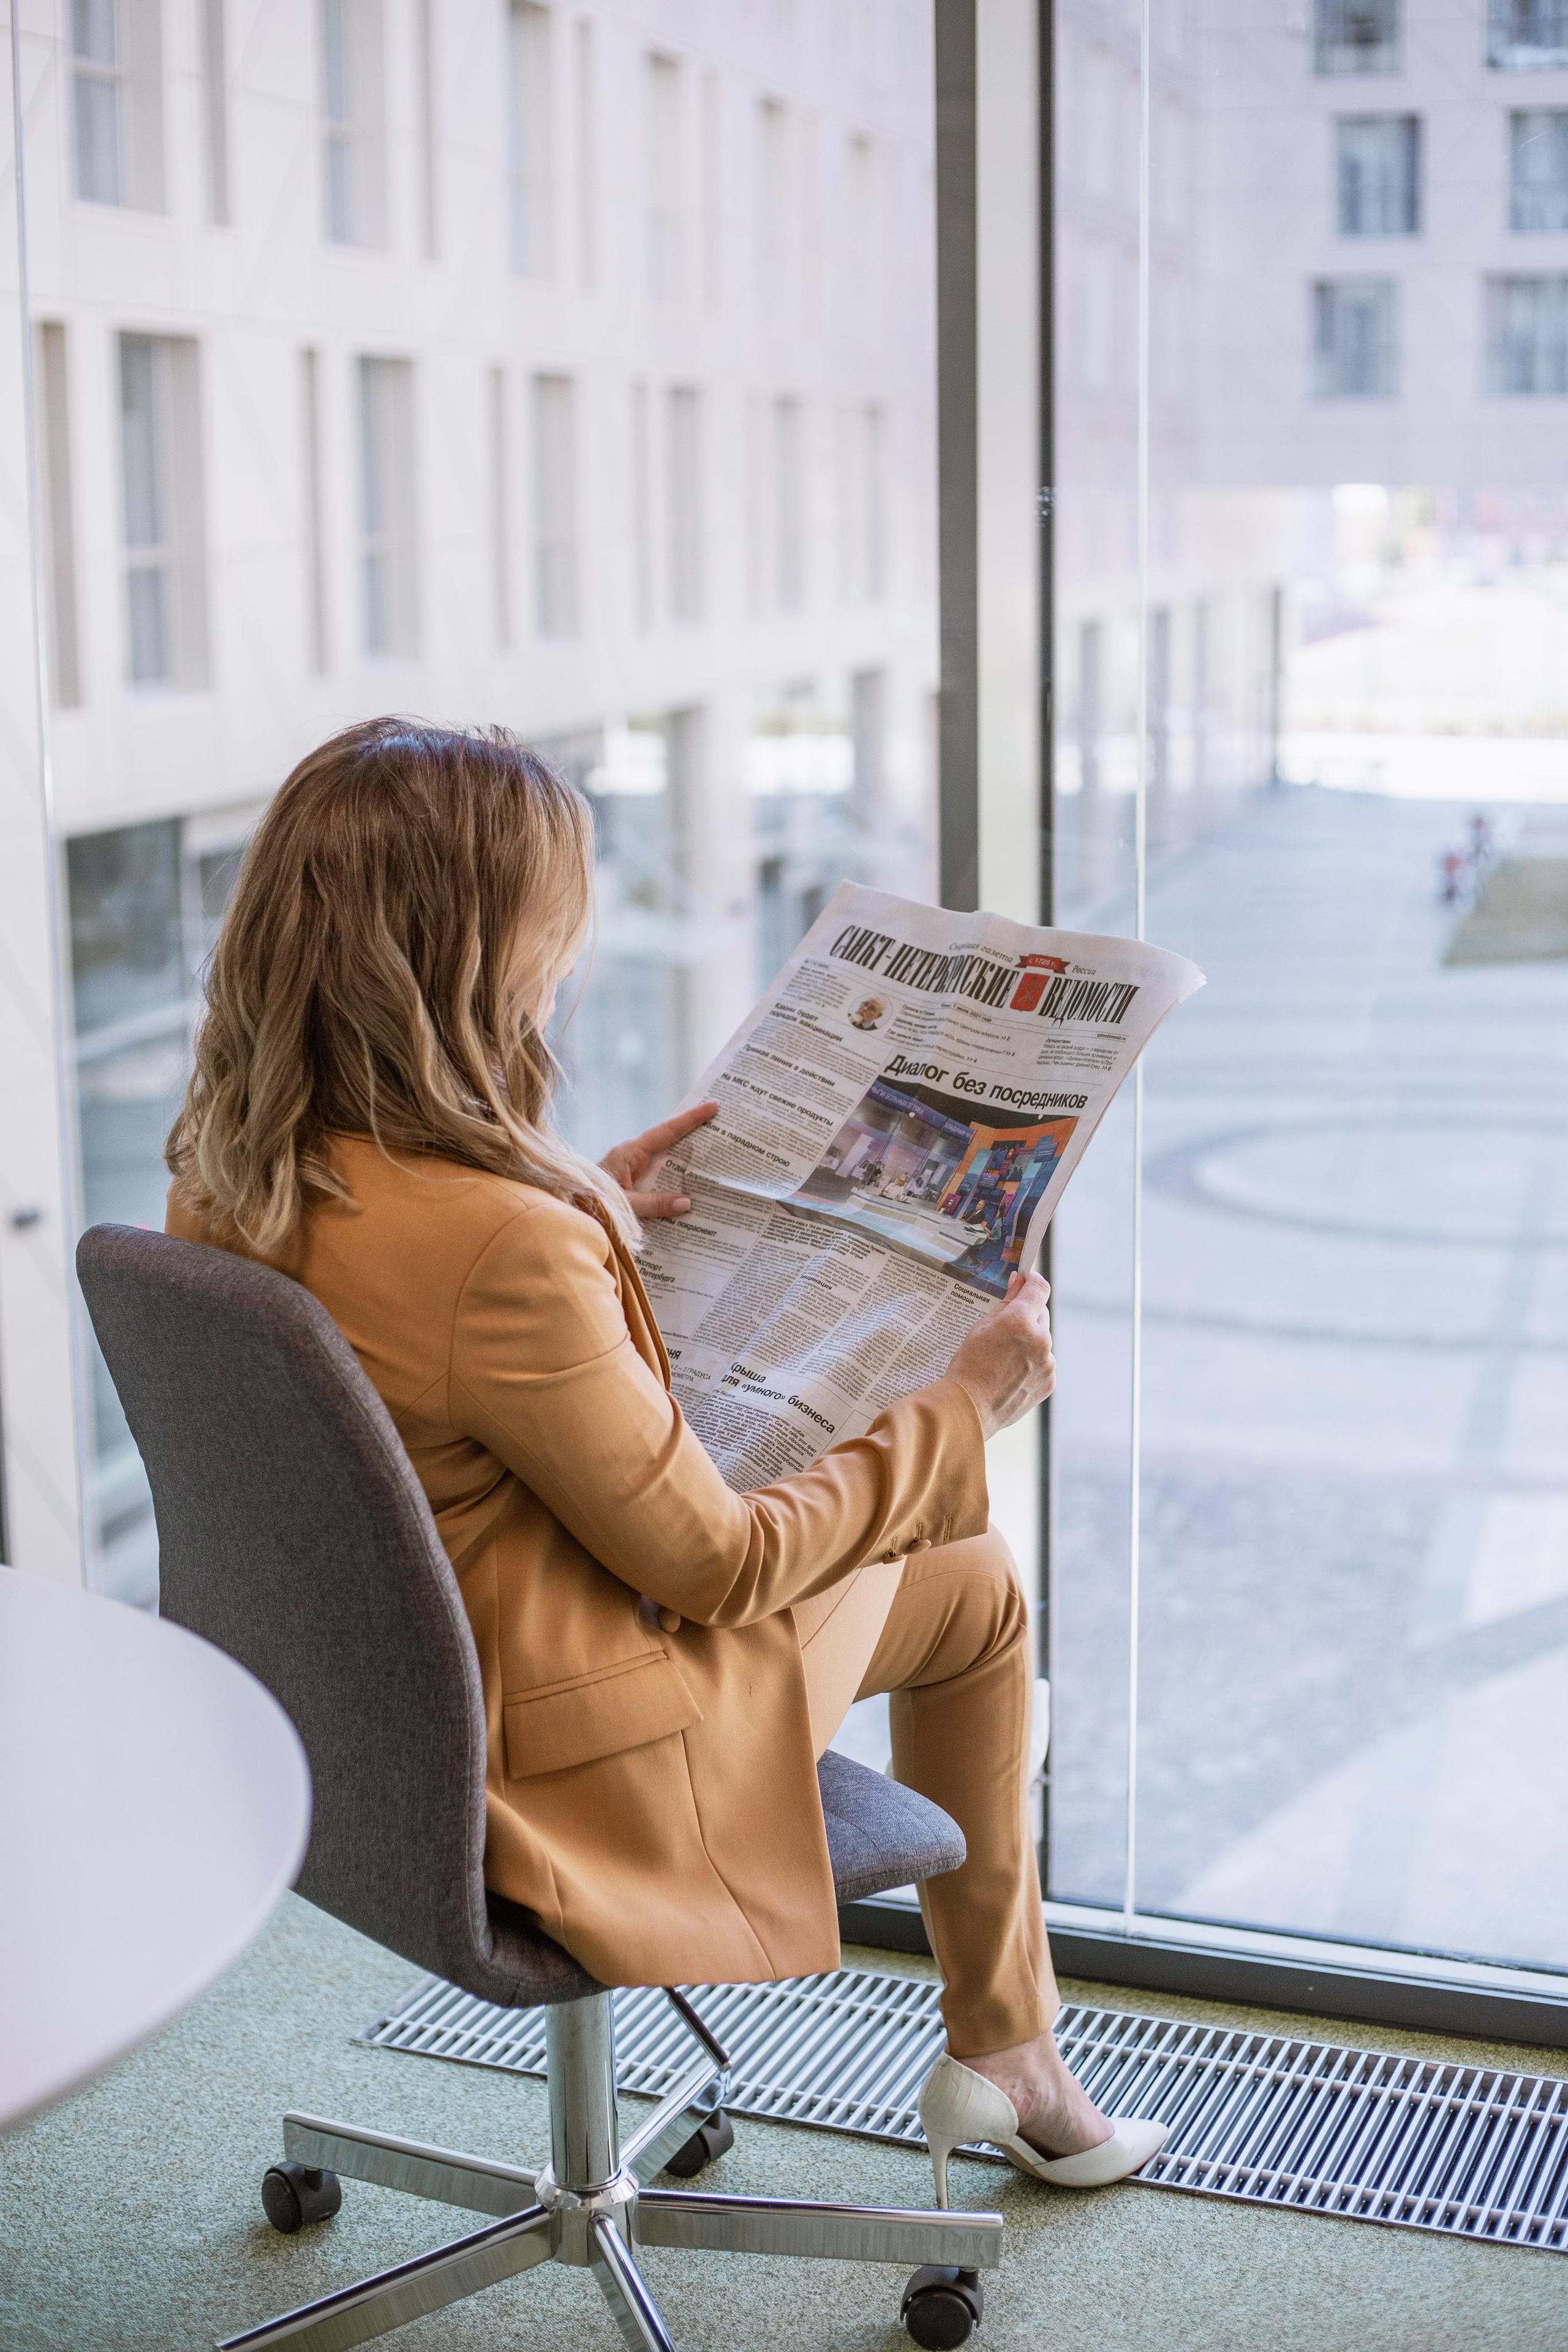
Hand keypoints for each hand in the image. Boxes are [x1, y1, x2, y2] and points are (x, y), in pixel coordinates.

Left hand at [600, 1101, 718, 1219]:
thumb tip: (687, 1202)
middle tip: (722, 1123)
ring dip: (687, 1159)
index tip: (713, 1105)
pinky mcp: (632, 1183)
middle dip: (695, 1133)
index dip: (691, 1119)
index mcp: (630, 1152)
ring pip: (666, 1160)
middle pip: (670, 1141)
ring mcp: (633, 1169)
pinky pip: (659, 1177)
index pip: (666, 1131)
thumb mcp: (625, 1204)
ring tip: (716, 1155)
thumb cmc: (589, 1204)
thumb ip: (655, 1204)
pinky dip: (675, 1179)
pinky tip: (692, 1189)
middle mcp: (633, 1156)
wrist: (567, 1213)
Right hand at [946, 1271, 1055, 1438]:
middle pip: (1041, 1314)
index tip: (1027, 1281)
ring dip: (1030, 1341)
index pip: (1039, 1288)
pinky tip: (1011, 1372)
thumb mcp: (981, 1327)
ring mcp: (1047, 1362)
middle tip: (1005, 1327)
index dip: (1033, 1281)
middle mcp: (1040, 1339)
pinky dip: (1032, 1363)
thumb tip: (1019, 1281)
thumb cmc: (969, 1365)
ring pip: (1042, 1340)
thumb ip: (1006, 1302)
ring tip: (1004, 1358)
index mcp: (1020, 1320)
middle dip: (1028, 1315)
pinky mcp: (1049, 1381)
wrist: (970, 1408)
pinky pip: (1044, 1362)